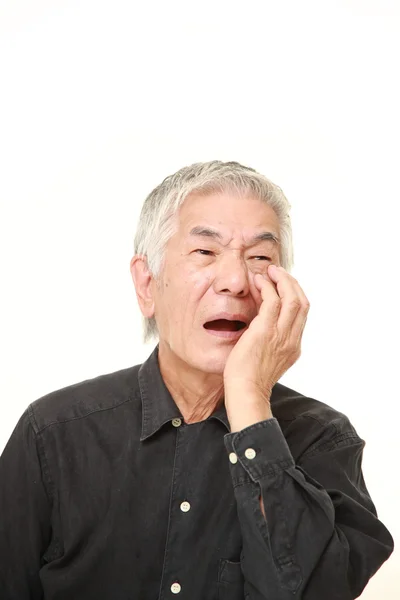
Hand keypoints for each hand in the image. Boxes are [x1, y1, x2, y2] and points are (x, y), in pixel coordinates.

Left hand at [223, 265, 309, 398]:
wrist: (246, 393)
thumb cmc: (249, 380)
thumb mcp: (267, 359)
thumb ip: (270, 341)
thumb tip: (261, 323)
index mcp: (294, 346)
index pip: (302, 313)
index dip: (294, 294)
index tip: (282, 285)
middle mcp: (292, 339)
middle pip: (302, 302)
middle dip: (292, 283)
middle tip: (278, 272)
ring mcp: (281, 335)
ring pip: (292, 298)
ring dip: (282, 280)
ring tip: (270, 271)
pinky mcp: (265, 331)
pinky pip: (272, 301)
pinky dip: (267, 287)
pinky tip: (259, 281)